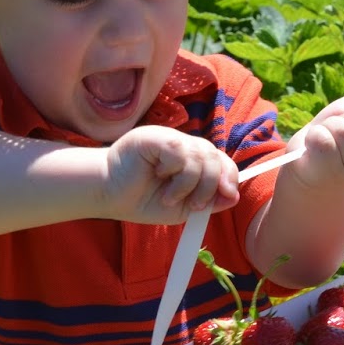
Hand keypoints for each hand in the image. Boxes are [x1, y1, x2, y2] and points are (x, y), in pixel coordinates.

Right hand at [102, 125, 239, 223]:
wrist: (110, 196)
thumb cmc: (142, 200)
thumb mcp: (182, 208)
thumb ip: (208, 202)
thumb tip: (233, 196)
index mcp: (193, 160)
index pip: (223, 161)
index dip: (229, 177)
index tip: (228, 195)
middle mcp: (184, 146)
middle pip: (214, 157)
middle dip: (210, 185)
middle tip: (194, 205)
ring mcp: (169, 138)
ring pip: (198, 155)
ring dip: (188, 184)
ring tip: (169, 198)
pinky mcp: (154, 136)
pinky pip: (178, 151)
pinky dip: (173, 171)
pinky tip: (158, 177)